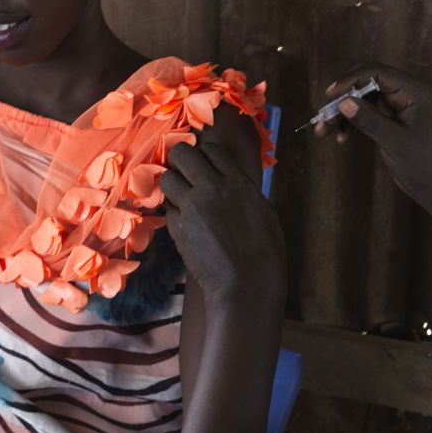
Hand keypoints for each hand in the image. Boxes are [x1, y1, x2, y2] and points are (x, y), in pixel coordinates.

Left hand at [160, 141, 285, 305]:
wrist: (247, 283)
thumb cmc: (265, 252)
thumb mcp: (264, 211)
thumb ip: (243, 190)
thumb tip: (230, 180)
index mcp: (239, 182)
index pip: (211, 149)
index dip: (204, 155)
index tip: (202, 165)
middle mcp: (213, 189)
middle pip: (181, 154)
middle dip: (179, 161)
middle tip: (183, 174)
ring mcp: (193, 207)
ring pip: (166, 178)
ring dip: (171, 186)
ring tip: (180, 199)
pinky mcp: (178, 228)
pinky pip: (167, 210)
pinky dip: (173, 215)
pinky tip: (184, 225)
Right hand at [314, 64, 431, 200]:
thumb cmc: (423, 164)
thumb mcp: (394, 141)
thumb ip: (370, 120)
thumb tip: (343, 103)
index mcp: (415, 91)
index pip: (378, 73)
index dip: (351, 80)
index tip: (330, 95)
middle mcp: (407, 92)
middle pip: (366, 83)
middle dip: (343, 98)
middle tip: (324, 116)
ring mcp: (398, 104)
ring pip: (362, 99)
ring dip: (342, 113)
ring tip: (324, 131)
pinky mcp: (391, 117)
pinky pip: (365, 112)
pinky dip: (351, 122)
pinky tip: (341, 138)